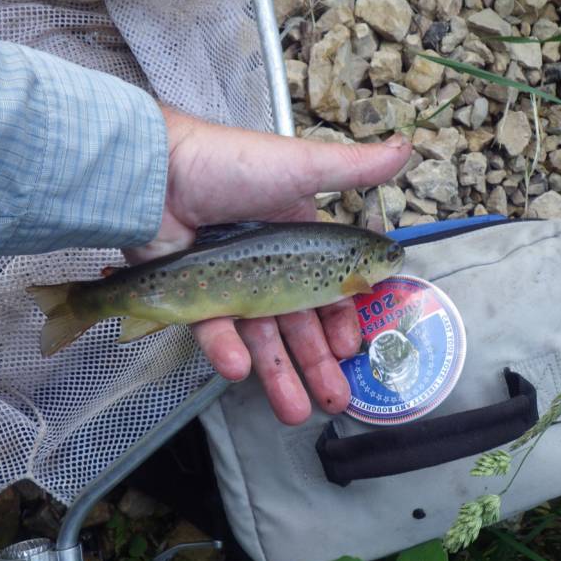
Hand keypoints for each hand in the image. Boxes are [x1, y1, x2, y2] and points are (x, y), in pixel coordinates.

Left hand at [124, 108, 410, 424]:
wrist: (155, 172)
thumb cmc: (230, 165)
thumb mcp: (301, 166)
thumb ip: (354, 168)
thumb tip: (406, 148)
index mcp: (297, 238)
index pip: (327, 289)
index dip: (340, 321)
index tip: (350, 349)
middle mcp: (266, 264)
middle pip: (297, 323)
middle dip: (317, 364)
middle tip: (334, 400)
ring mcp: (229, 282)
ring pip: (260, 337)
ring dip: (279, 375)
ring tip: (295, 411)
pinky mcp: (193, 296)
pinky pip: (214, 331)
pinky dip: (227, 351)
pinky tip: (240, 370)